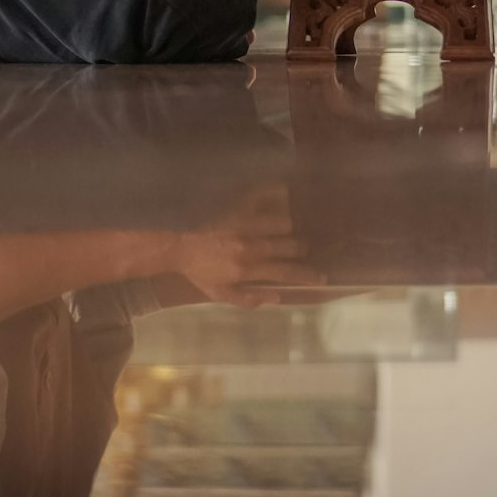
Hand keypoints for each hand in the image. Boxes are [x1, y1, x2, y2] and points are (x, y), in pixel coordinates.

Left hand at [177, 185, 319, 306]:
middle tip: (304, 249)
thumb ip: (248, 299)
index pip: (285, 272)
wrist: (174, 241)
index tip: (321, 276)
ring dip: (289, 226)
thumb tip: (277, 297)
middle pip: (290, 245)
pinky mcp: (236, 204)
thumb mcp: (218, 293)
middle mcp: (249, 245)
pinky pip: (265, 198)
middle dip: (301, 248)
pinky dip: (277, 198)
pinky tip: (283, 197)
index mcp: (246, 268)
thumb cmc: (197, 269)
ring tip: (292, 227)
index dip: (306, 275)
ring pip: (282, 222)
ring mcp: (243, 222)